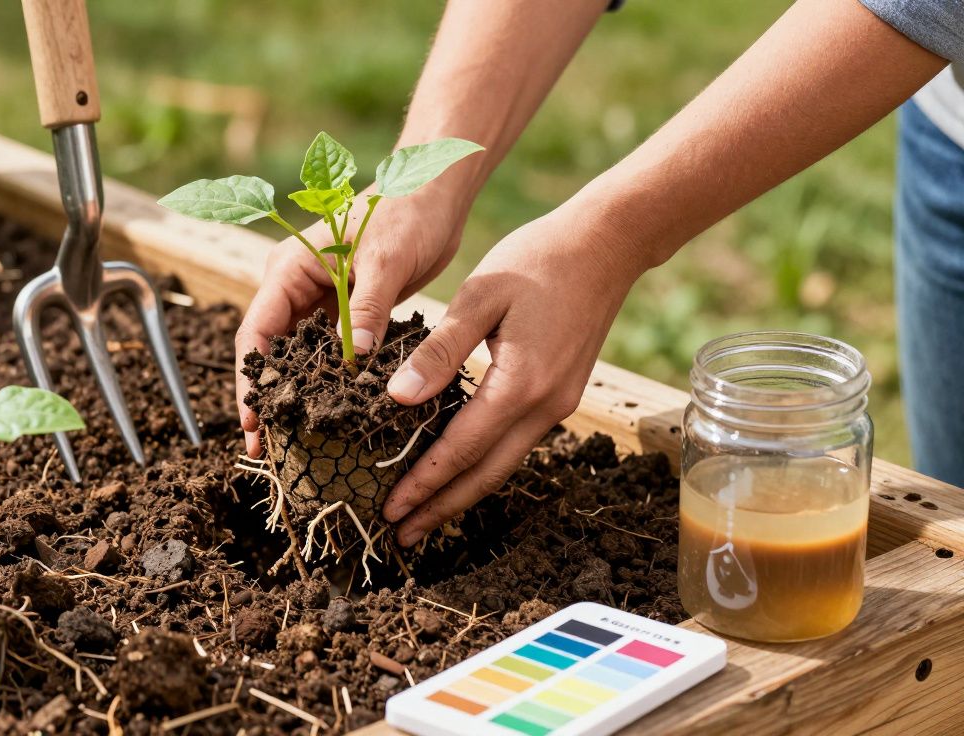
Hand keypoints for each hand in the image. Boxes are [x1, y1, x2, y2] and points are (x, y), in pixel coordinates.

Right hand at [235, 190, 469, 456]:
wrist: (436, 193)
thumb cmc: (407, 212)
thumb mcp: (386, 259)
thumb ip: (368, 307)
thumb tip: (355, 359)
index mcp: (289, 269)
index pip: (256, 332)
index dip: (251, 379)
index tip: (253, 422)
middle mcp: (295, 286)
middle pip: (269, 351)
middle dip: (266, 398)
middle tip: (266, 449)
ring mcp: (319, 300)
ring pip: (297, 357)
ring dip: (295, 395)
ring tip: (293, 443)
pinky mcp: (345, 310)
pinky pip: (328, 352)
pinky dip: (326, 382)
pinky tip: (331, 414)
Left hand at [380, 209, 641, 545]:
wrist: (606, 244)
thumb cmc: (536, 260)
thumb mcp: (479, 296)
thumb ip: (440, 351)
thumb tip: (398, 399)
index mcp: (520, 384)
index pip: (461, 450)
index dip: (423, 483)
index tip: (389, 510)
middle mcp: (545, 406)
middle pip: (485, 475)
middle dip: (441, 507)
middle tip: (399, 535)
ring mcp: (558, 404)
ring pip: (504, 465)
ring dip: (462, 493)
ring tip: (424, 515)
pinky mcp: (561, 395)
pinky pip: (516, 444)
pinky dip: (483, 466)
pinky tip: (459, 470)